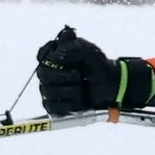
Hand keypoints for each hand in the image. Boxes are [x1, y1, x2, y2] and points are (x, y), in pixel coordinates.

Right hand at [36, 26, 154, 114]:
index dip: (52, 56)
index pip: (43, 53)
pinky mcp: (54, 104)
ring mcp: (51, 88)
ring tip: (82, 88)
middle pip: (43, 73)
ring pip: (48, 91)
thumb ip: (76, 48)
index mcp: (57, 55)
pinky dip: (69, 104)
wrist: (111, 86)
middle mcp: (50, 71)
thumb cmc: (99, 67)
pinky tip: (79, 100)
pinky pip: (53, 106)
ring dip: (69, 90)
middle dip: (62, 76)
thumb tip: (58, 54)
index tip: (65, 59)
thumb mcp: (92, 53)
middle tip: (78, 75)